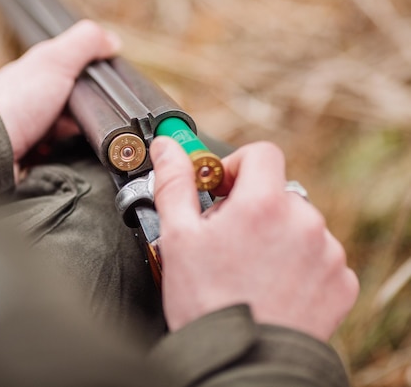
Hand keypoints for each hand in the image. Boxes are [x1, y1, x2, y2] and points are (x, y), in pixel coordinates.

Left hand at [0, 20, 119, 164]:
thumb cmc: (14, 104)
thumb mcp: (54, 61)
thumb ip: (84, 45)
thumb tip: (112, 41)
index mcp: (32, 81)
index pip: (70, 81)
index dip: (89, 87)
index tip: (100, 94)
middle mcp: (29, 109)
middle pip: (71, 113)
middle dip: (82, 119)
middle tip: (85, 122)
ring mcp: (28, 138)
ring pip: (65, 141)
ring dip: (73, 143)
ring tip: (75, 141)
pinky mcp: (29, 164)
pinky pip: (58, 164)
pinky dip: (64, 163)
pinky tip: (64, 159)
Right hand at [150, 138, 358, 340]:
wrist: (242, 362)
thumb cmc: (206, 303)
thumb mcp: (177, 237)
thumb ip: (174, 183)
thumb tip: (167, 145)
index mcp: (263, 204)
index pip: (261, 154)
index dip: (236, 167)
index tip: (220, 191)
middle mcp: (304, 222)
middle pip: (277, 193)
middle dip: (251, 208)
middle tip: (226, 241)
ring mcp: (327, 253)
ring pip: (298, 225)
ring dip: (276, 236)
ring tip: (249, 269)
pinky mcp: (339, 282)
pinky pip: (319, 257)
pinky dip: (298, 264)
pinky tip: (273, 286)